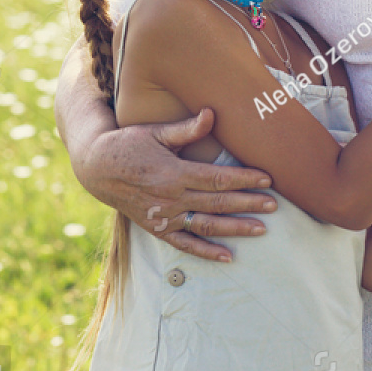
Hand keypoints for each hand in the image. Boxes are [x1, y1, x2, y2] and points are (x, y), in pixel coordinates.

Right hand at [79, 108, 276, 262]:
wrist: (96, 169)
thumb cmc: (128, 144)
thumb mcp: (154, 132)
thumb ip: (186, 129)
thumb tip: (211, 114)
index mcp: (174, 173)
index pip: (217, 177)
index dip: (244, 179)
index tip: (267, 179)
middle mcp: (172, 198)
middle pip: (218, 203)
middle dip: (249, 203)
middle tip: (275, 205)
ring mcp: (165, 216)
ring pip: (207, 226)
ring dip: (235, 229)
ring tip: (261, 229)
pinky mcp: (158, 228)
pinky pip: (185, 245)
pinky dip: (206, 252)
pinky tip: (228, 257)